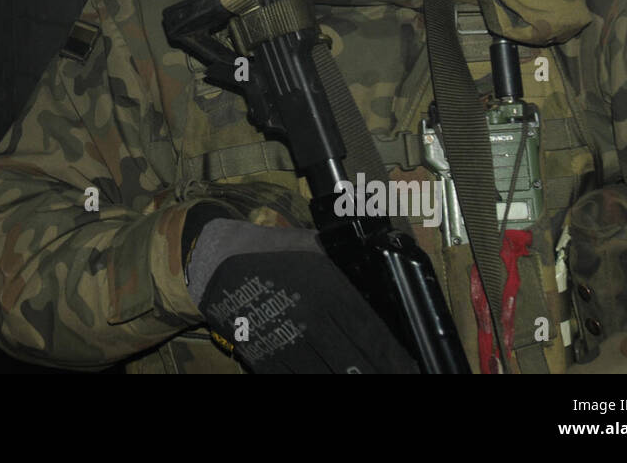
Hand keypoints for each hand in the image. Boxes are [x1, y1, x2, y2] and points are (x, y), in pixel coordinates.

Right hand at [185, 219, 417, 373]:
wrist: (216, 261)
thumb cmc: (270, 251)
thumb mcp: (313, 247)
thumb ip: (345, 264)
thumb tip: (377, 273)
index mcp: (329, 290)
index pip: (373, 335)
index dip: (395, 359)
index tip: (411, 369)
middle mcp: (312, 319)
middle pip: (356, 363)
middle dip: (377, 373)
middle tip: (393, 378)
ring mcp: (288, 341)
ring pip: (328, 375)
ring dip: (347, 378)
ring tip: (361, 378)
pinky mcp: (266, 356)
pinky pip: (294, 378)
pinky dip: (314, 379)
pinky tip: (323, 376)